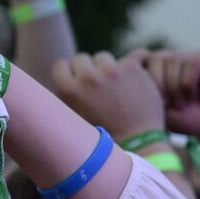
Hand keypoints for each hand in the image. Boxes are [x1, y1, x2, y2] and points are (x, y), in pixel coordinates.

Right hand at [51, 50, 165, 143]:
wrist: (138, 141)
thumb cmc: (103, 133)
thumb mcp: (74, 116)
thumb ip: (67, 95)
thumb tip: (64, 75)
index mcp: (68, 90)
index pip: (61, 65)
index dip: (70, 73)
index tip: (78, 82)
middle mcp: (87, 77)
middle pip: (81, 59)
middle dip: (88, 70)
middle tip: (99, 87)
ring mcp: (110, 71)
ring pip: (103, 57)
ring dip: (107, 67)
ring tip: (116, 86)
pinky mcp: (131, 68)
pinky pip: (131, 56)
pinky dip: (134, 65)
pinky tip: (134, 77)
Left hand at [143, 50, 199, 140]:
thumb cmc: (183, 119)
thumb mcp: (157, 108)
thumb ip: (144, 91)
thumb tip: (130, 75)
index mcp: (158, 67)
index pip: (141, 60)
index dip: (144, 80)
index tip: (150, 101)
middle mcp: (175, 59)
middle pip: (156, 58)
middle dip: (159, 83)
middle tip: (166, 103)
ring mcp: (192, 57)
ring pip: (175, 60)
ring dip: (175, 85)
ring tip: (180, 103)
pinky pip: (194, 62)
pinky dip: (188, 81)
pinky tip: (191, 95)